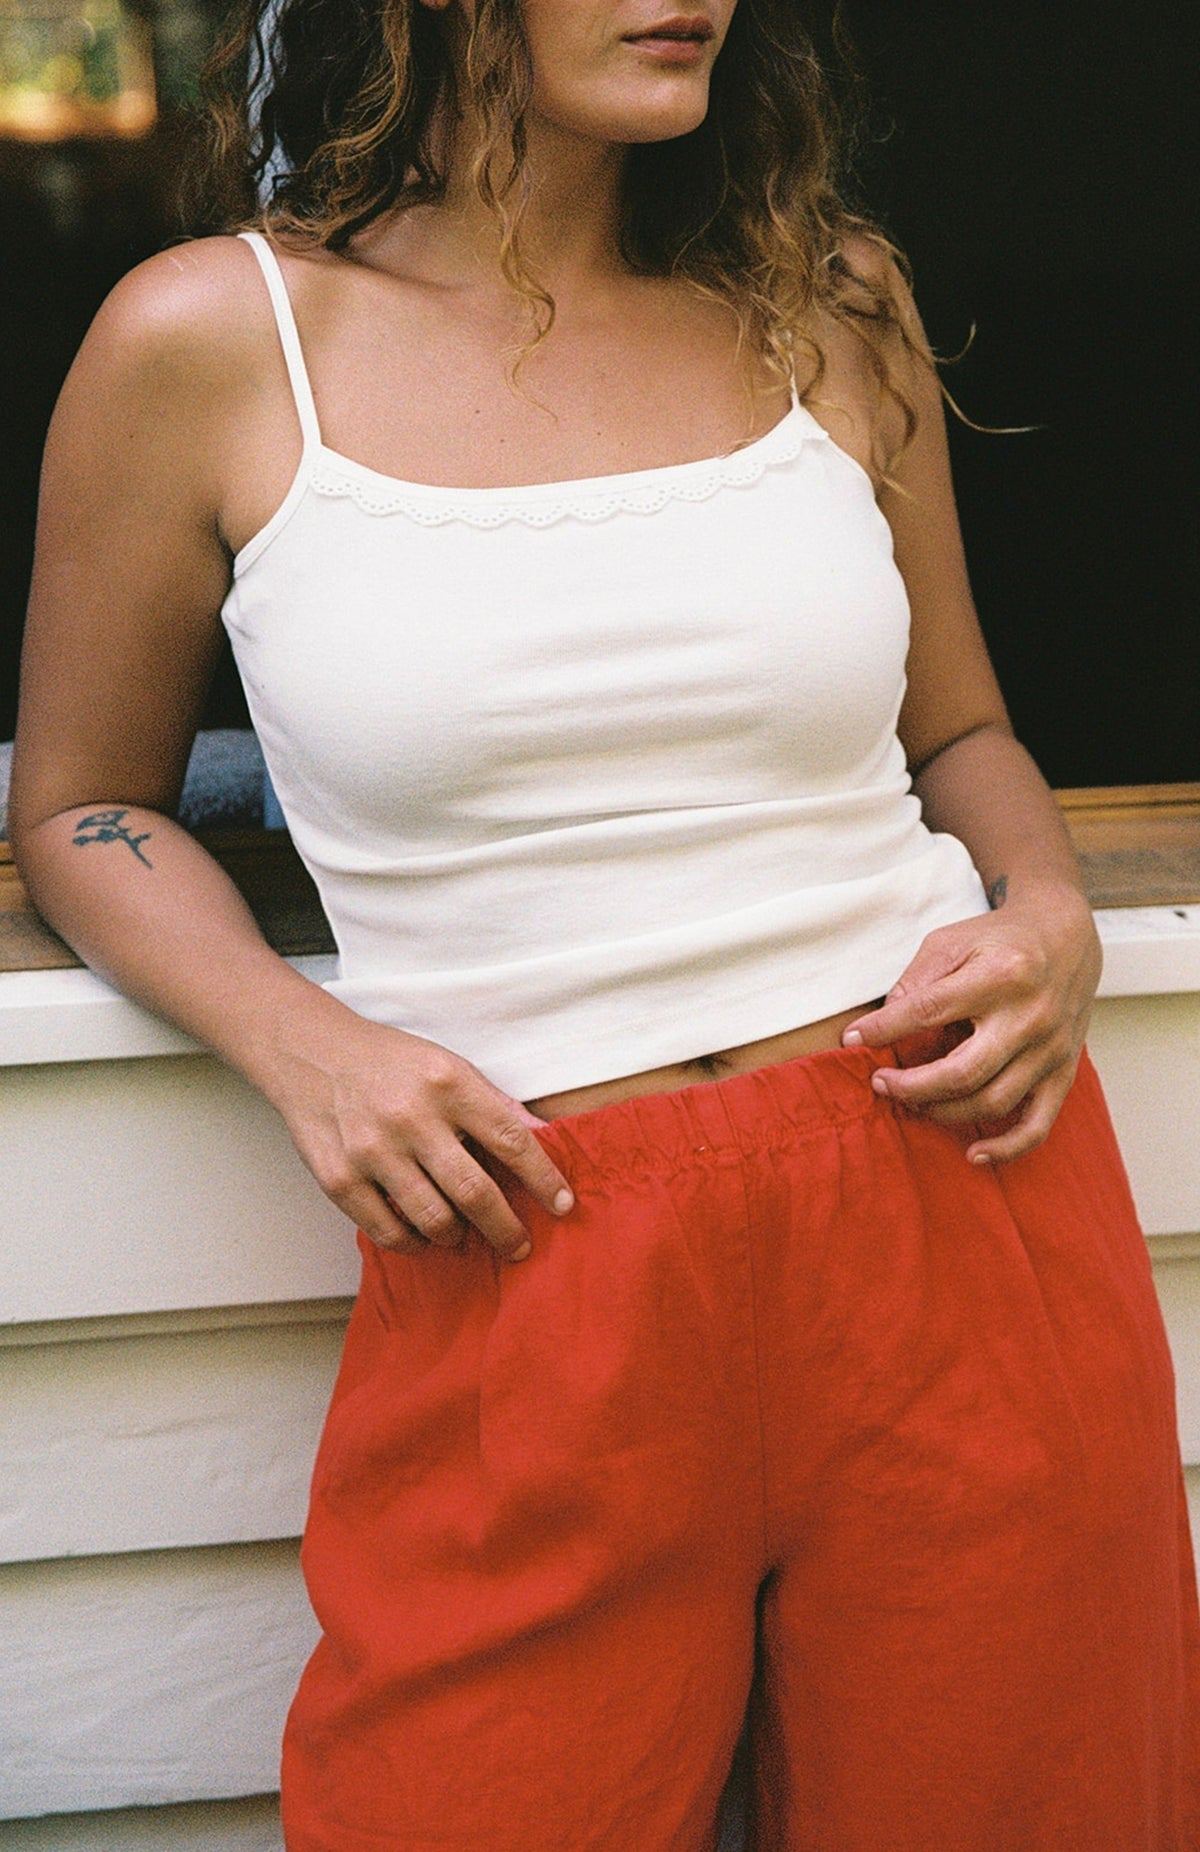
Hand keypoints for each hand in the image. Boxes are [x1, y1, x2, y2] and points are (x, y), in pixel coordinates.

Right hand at [269, 1005, 573, 1258]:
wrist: (310, 1054)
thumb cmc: (390, 1063)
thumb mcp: (449, 1066)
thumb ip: (494, 1104)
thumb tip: (545, 1138)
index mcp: (447, 1083)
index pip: (511, 1139)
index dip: (543, 1178)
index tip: (563, 1205)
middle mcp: (410, 1116)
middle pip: (475, 1191)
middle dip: (506, 1228)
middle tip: (519, 1245)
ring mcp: (371, 1150)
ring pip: (433, 1219)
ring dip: (458, 1236)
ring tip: (463, 1233)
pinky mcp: (338, 1177)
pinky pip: (387, 1231)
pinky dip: (413, 1243)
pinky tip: (422, 1236)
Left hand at [842, 880, 1101, 1163]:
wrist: (1068, 937)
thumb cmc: (1000, 940)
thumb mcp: (952, 942)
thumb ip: (917, 982)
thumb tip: (882, 1027)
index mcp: (1000, 975)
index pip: (927, 1011)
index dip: (883, 1030)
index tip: (852, 1039)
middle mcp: (1030, 1016)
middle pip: (962, 1072)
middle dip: (911, 1086)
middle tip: (880, 1082)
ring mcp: (1051, 1049)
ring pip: (992, 1102)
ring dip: (942, 1111)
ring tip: (911, 1101)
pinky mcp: (1064, 1072)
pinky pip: (1038, 1125)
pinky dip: (1006, 1148)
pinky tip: (973, 1153)